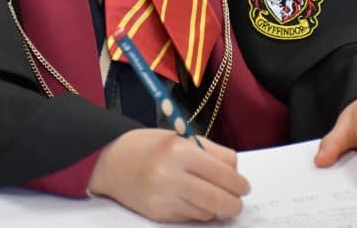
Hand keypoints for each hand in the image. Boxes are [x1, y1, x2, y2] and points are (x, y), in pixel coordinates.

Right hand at [88, 129, 250, 222]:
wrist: (111, 161)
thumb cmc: (149, 146)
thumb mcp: (181, 139)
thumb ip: (212, 153)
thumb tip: (236, 173)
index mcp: (180, 151)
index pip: (223, 173)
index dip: (239, 183)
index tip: (244, 186)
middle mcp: (171, 176)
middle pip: (219, 198)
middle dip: (234, 202)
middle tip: (237, 200)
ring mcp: (164, 198)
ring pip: (207, 212)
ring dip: (216, 208)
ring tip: (213, 198)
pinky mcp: (158, 214)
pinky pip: (190, 218)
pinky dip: (198, 212)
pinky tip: (193, 201)